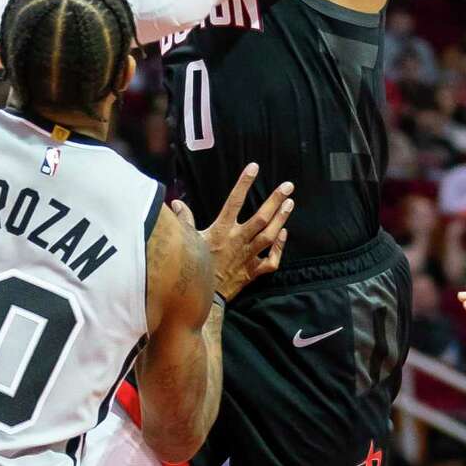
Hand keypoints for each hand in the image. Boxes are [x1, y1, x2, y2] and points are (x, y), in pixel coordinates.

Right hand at [173, 164, 292, 301]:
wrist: (203, 297)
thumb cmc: (194, 267)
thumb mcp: (188, 242)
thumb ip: (185, 221)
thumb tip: (176, 204)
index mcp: (221, 231)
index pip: (234, 201)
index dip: (244, 183)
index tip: (254, 168)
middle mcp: (238, 240)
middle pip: (261, 218)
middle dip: (275, 200)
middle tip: (288, 186)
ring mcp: (248, 256)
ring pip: (269, 235)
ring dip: (281, 219)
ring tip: (290, 203)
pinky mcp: (253, 271)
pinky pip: (271, 259)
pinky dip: (280, 247)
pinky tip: (284, 235)